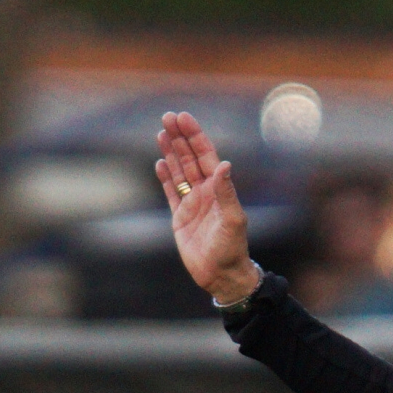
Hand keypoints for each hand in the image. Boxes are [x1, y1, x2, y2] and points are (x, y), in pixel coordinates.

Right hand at [155, 111, 260, 304]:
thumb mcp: (232, 219)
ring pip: (179, 171)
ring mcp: (192, 204)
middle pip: (190, 158)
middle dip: (180, 137)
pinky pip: (171, 192)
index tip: (184, 118)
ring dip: (171, 152)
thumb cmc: (231, 249)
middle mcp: (205, 192)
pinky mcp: (180, 218)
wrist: (221, 275)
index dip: (195, 136)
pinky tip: (160, 163)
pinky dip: (166, 177)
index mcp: (219, 189)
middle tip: (168, 116)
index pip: (205, 155)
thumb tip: (224, 164)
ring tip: (161, 132)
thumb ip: (227, 192)